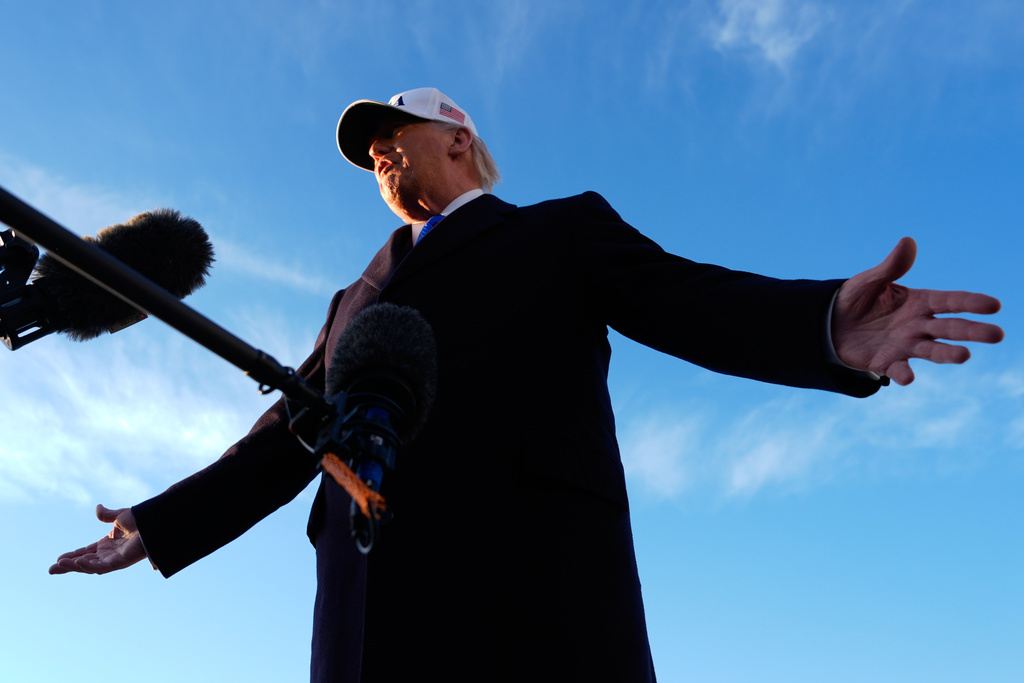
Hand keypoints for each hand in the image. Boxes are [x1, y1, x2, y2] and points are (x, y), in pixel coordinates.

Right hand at [49, 504, 148, 574]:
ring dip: (74, 566)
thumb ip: (107, 515)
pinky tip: (77, 562)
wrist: (154, 522)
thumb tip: (98, 507)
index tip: (58, 559)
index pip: (86, 552)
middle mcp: (109, 554)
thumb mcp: (120, 516)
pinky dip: (88, 565)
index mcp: (107, 544)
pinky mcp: (119, 563)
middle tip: (51, 570)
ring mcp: (114, 559)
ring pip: (90, 566)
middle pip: (84, 562)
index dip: (72, 556)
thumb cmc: (142, 520)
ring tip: (59, 566)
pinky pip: (101, 567)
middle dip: (68, 566)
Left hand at [833, 237, 1003, 385]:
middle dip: (974, 331)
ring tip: (964, 356)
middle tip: (997, 335)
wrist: (831, 324)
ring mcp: (905, 345)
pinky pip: (898, 370)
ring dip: (948, 354)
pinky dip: (904, 374)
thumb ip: (891, 267)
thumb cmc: (856, 299)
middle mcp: (918, 325)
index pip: (950, 301)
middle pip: (951, 328)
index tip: (994, 305)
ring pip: (932, 350)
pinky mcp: (887, 362)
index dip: (972, 303)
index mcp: (919, 302)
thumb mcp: (870, 280)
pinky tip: (908, 378)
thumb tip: (908, 241)